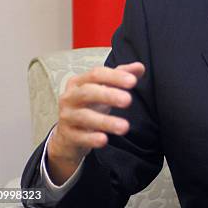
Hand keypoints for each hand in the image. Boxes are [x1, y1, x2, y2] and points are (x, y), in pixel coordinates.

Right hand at [47, 62, 144, 183]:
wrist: (68, 134)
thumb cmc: (89, 105)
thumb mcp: (103, 88)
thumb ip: (120, 76)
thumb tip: (140, 67)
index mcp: (79, 82)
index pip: (96, 74)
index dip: (114, 77)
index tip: (133, 81)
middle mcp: (70, 97)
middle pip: (88, 92)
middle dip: (109, 95)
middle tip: (128, 100)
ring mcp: (67, 117)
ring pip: (84, 116)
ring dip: (105, 121)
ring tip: (125, 127)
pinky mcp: (67, 136)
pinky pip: (79, 137)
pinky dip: (91, 138)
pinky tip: (104, 140)